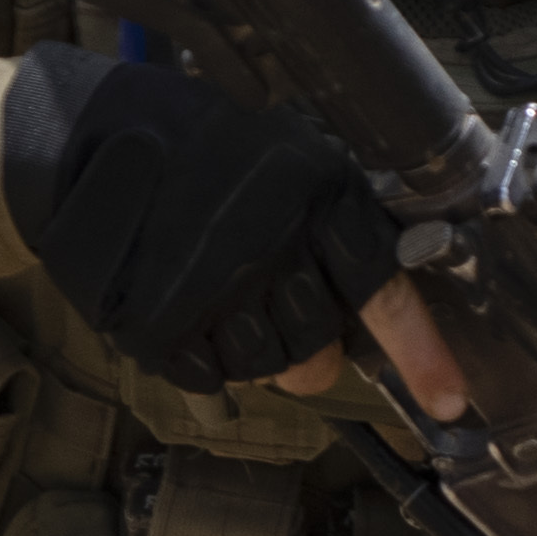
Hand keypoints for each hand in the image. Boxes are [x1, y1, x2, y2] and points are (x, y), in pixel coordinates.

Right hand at [0, 42, 386, 392]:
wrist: (90, 136)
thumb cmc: (202, 149)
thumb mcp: (287, 157)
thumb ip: (334, 230)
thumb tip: (370, 325)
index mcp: (318, 189)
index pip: (381, 288)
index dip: (418, 350)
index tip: (446, 399)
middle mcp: (272, 238)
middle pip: (318, 346)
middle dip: (305, 345)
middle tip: (268, 303)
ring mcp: (213, 284)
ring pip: (267, 368)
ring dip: (248, 346)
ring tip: (217, 290)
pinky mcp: (160, 321)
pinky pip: (209, 376)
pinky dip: (199, 354)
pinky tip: (182, 302)